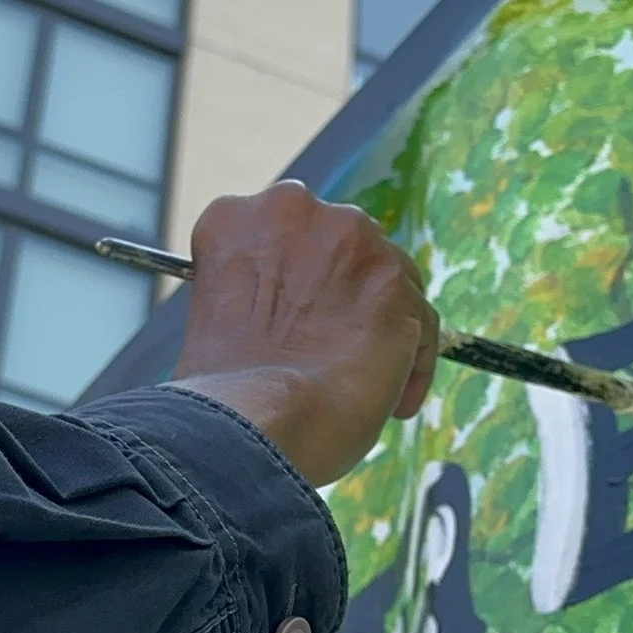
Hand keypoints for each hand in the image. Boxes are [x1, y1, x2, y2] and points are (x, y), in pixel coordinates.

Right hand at [169, 182, 439, 486]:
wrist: (256, 421)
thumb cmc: (224, 391)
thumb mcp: (213, 316)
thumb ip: (252, 292)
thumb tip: (289, 312)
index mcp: (235, 219)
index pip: (279, 237)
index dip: (290, 283)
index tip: (292, 318)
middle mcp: (295, 211)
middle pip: (338, 247)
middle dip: (340, 295)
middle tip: (328, 347)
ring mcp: (352, 242)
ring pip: (384, 278)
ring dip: (378, 327)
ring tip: (362, 384)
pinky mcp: (398, 285)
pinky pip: (418, 323)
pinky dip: (411, 363)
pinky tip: (393, 404)